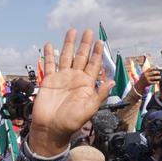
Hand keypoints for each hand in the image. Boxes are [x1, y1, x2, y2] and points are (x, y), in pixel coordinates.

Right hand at [28, 30, 113, 155]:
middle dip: (85, 44)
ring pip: (66, 56)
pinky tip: (49, 45)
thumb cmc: (71, 122)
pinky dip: (49, 54)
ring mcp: (62, 78)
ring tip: (72, 31)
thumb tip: (112, 82)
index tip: (100, 42)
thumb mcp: (89, 109)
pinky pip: (49, 64)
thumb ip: (99, 94)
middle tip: (88, 31)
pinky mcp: (49, 80)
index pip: (94, 65)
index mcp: (86, 84)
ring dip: (68, 44)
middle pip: (81, 57)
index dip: (97, 53)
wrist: (51, 128)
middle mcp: (75, 78)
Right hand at [135, 67, 160, 94]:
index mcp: (145, 72)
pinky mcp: (148, 83)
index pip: (150, 69)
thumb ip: (148, 71)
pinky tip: (158, 81)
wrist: (140, 84)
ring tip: (160, 77)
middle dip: (157, 72)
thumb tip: (155, 69)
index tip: (157, 67)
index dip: (154, 68)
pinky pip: (153, 82)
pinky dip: (156, 82)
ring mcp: (147, 79)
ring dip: (158, 77)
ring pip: (154, 77)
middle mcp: (146, 75)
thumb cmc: (144, 78)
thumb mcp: (144, 74)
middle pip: (152, 72)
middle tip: (159, 72)